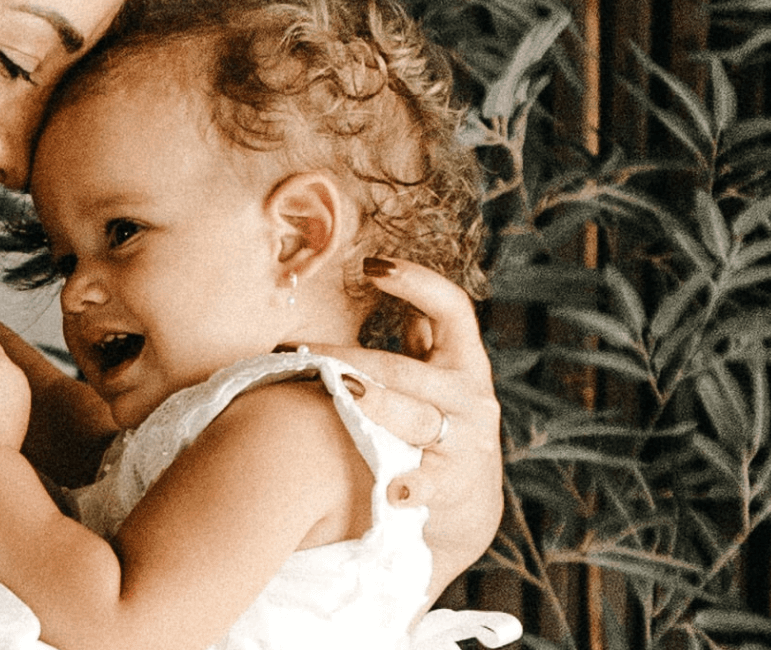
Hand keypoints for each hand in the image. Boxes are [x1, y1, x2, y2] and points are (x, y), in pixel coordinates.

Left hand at [291, 257, 502, 590]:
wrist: (467, 507)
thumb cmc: (438, 427)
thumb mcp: (438, 377)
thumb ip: (419, 334)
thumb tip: (386, 275)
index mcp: (464, 363)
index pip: (451, 309)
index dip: (416, 282)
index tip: (371, 264)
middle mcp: (470, 397)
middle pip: (404, 369)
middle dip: (349, 360)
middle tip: (299, 352)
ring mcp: (464, 442)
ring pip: (414, 418)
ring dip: (373, 405)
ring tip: (340, 392)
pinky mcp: (454, 485)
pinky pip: (428, 482)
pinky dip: (410, 485)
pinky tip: (390, 489)